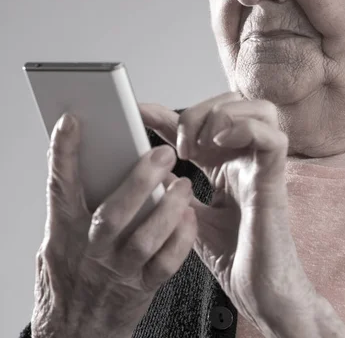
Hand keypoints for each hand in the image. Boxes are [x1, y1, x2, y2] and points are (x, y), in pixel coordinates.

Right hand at [31, 113, 196, 337]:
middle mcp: (91, 251)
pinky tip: (188, 218)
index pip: (60, 187)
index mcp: (66, 231)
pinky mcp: (141, 288)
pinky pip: (166, 263)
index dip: (63, 153)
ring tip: (181, 184)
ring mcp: (117, 271)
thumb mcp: (60, 237)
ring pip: (145, 238)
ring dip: (168, 208)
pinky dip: (181, 239)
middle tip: (161, 153)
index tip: (73, 122)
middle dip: (139, 180)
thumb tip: (90, 158)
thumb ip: (76, 203)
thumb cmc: (69, 276)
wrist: (74, 334)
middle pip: (114, 213)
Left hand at [139, 93, 316, 334]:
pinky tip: (219, 144)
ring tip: (200, 145)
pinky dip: (245, 129)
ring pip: (259, 109)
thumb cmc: (234, 255)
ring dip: (222, 116)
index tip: (138, 112)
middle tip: (180, 144)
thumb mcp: (190, 215)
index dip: (168, 112)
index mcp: (227, 163)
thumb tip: (152, 172)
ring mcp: (262, 165)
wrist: (259, 291)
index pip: (201, 122)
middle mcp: (247, 158)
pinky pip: (273, 137)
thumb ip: (176, 192)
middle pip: (233, 103)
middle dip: (199, 111)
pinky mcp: (274, 180)